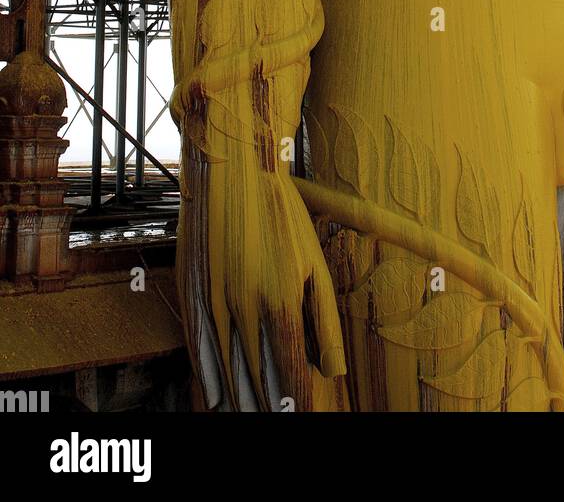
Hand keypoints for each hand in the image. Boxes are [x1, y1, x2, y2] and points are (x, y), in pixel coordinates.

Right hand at [178, 138, 344, 411]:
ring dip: (239, 400)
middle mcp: (246, 308)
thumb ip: (324, 320)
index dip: (295, 401)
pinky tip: (215, 397)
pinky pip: (199, 347)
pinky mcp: (193, 293)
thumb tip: (333, 370)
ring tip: (248, 420)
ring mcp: (215, 302)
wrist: (234, 175)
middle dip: (267, 408)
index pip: (290, 371)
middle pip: (257, 377)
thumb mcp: (314, 265)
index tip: (301, 418)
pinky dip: (208, 377)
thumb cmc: (282, 217)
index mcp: (281, 301)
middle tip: (275, 425)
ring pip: (227, 368)